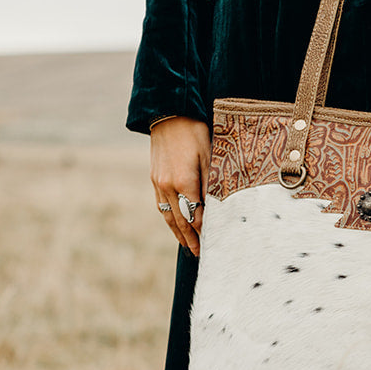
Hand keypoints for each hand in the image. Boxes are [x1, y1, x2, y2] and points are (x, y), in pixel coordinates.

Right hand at [150, 116, 210, 255]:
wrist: (168, 115)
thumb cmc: (194, 133)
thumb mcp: (209, 155)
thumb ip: (211, 183)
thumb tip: (216, 206)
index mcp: (184, 181)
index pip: (196, 214)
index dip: (204, 230)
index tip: (213, 242)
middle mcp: (168, 186)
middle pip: (181, 220)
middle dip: (190, 238)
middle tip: (200, 253)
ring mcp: (158, 183)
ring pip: (168, 215)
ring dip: (178, 232)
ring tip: (187, 246)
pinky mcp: (154, 179)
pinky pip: (161, 204)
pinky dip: (169, 218)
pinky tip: (174, 225)